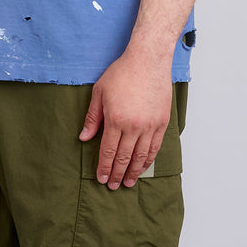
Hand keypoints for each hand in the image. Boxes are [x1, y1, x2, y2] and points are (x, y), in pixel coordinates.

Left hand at [79, 49, 171, 189]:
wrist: (148, 60)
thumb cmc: (122, 73)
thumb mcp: (99, 92)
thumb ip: (92, 118)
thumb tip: (84, 137)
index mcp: (115, 119)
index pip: (107, 151)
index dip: (103, 167)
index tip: (100, 178)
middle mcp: (134, 126)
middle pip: (123, 157)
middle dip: (116, 173)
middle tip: (112, 185)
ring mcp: (150, 125)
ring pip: (141, 156)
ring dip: (133, 171)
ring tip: (127, 182)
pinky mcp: (162, 122)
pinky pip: (155, 147)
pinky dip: (148, 160)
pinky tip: (143, 167)